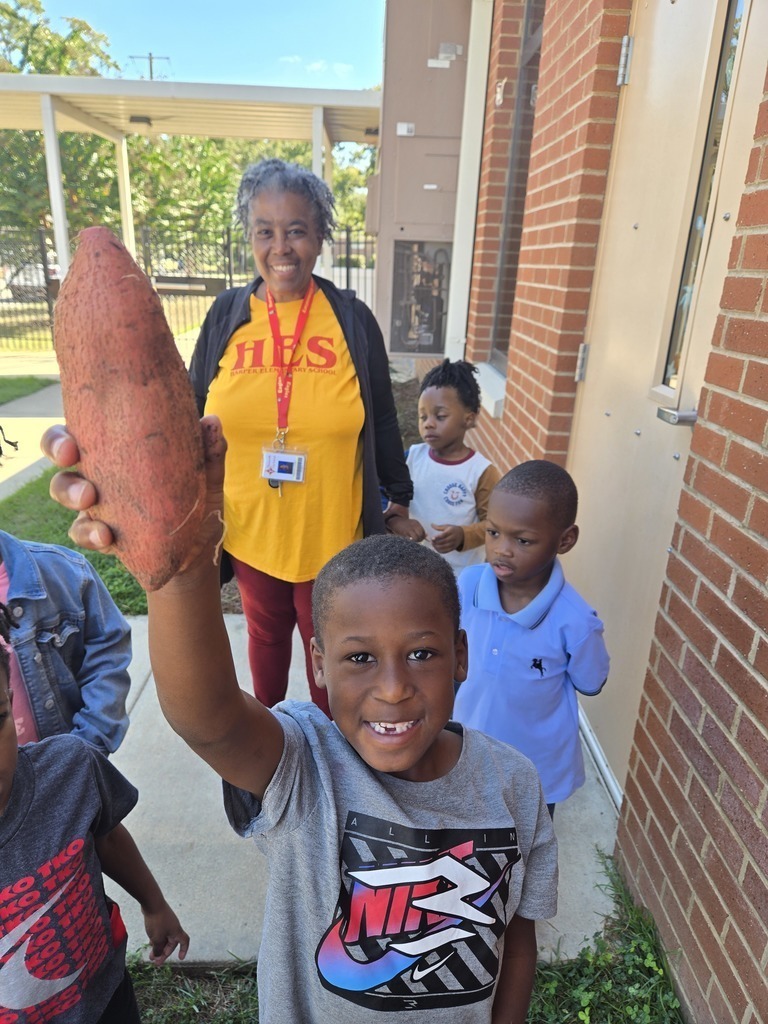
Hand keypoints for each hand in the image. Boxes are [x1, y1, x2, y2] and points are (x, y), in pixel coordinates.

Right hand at [42, 417, 227, 581]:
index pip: (82, 432)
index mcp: (120, 451)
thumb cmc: (196, 507)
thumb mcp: (206, 479)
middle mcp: (101, 474)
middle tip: (70, 459)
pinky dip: (90, 533)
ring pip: (66, 493)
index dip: (64, 435)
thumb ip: (208, 453)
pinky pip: (82, 532)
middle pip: (63, 458)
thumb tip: (211, 422)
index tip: (71, 442)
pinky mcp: (101, 535)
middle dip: (58, 453)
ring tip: (89, 499)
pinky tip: (106, 536)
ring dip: (71, 493)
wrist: (198, 554)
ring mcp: (97, 506)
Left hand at [142, 901, 189, 964]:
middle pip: (172, 943)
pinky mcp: (161, 920)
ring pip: (164, 938)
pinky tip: (150, 943)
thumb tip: (157, 955)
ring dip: (158, 948)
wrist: (152, 903)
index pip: (185, 942)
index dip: (184, 950)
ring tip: (151, 956)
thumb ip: (158, 949)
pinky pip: (160, 933)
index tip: (180, 958)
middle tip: (156, 962)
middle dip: (164, 953)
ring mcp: (167, 923)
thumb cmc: (157, 921)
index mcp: (176, 932)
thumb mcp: (157, 939)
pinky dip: (156, 939)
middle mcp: (174, 927)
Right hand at [386, 515, 426, 541]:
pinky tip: (409, 541)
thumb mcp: (413, 524)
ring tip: (413, 541)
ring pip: (416, 538)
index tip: (420, 538)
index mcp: (416, 523)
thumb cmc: (405, 524)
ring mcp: (409, 529)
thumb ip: (419, 530)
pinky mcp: (404, 533)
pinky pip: (410, 539)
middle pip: (420, 535)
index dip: (423, 536)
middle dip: (420, 539)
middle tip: (417, 541)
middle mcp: (413, 525)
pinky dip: (410, 541)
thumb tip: (427, 536)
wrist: (395, 521)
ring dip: (416, 541)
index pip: (423, 531)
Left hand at [430, 523, 463, 552]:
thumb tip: (431, 525)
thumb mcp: (447, 526)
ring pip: (444, 547)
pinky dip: (440, 551)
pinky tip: (436, 548)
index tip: (432, 538)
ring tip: (433, 544)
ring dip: (437, 547)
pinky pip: (445, 551)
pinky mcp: (453, 548)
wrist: (462, 535)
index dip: (437, 537)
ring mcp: (453, 544)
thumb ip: (439, 527)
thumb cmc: (452, 529)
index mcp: (451, 531)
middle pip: (443, 542)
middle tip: (431, 541)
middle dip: (436, 542)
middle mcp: (453, 538)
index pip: (443, 535)